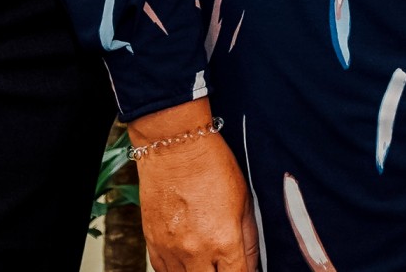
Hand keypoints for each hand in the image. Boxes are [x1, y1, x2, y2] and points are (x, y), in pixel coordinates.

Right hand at [129, 101, 257, 271]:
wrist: (176, 146)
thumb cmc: (213, 167)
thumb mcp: (244, 202)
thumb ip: (249, 241)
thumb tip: (253, 265)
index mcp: (224, 241)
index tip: (245, 270)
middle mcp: (196, 252)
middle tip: (224, 264)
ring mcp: (171, 251)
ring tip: (207, 261)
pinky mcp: (153, 245)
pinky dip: (178, 271)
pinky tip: (188, 262)